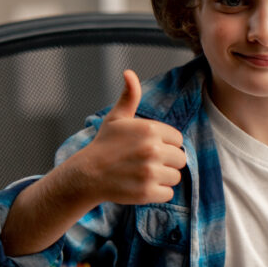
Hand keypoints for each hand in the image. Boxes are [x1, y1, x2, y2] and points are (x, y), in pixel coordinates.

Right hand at [79, 69, 185, 204]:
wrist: (87, 175)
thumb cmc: (104, 145)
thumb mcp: (117, 118)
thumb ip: (130, 96)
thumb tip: (129, 73)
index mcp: (150, 129)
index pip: (177, 139)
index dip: (165, 144)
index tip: (148, 147)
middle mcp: (153, 150)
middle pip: (180, 159)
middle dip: (167, 162)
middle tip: (146, 162)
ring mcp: (150, 172)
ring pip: (176, 177)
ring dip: (163, 178)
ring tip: (144, 174)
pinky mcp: (147, 192)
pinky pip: (169, 193)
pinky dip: (158, 193)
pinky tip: (142, 186)